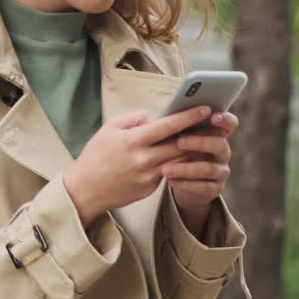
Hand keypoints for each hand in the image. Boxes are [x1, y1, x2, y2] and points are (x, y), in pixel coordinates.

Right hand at [62, 106, 210, 226]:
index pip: (168, 126)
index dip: (189, 116)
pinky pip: (168, 171)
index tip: (205, 108)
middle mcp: (144, 160)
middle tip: (214, 123)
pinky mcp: (150, 189)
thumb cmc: (95, 156)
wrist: (84, 191)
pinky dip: (178, 162)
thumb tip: (153, 117)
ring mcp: (149, 176)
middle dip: (199, 133)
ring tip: (205, 137)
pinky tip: (185, 154)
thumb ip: (134, 119)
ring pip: (179, 160)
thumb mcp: (109, 129)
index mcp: (133, 141)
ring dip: (193, 149)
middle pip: (181, 144)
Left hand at [162, 110, 239, 232]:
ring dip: (186, 168)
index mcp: (216, 134)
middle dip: (200, 142)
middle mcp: (223, 152)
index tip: (213, 117)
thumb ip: (171, 126)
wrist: (181, 182)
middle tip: (179, 142)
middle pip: (219, 144)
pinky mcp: (215, 189)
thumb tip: (144, 115)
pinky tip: (170, 181)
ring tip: (165, 169)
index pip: (230, 124)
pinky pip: (203, 187)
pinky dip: (185, 184)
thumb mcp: (176, 138)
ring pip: (208, 168)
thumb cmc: (177, 152)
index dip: (225, 120)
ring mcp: (221, 171)